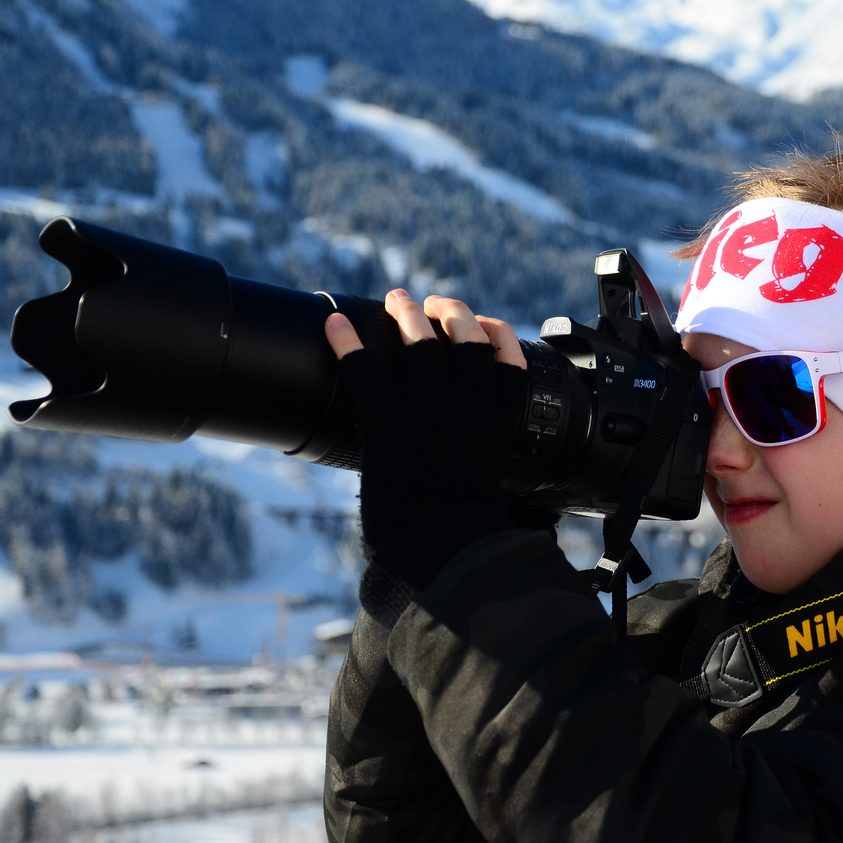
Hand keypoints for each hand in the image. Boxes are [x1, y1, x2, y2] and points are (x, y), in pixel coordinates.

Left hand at [324, 290, 529, 579]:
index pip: (507, 362)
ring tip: (399, 299)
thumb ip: (479, 457)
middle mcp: (467, 407)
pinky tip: (335, 322)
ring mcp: (429, 409)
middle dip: (453, 312)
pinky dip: (347, 341)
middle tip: (436, 302)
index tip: (487, 322)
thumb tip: (472, 457)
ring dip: (410, 315)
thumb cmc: (460, 525)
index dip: (498, 334)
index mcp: (496, 422)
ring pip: (423, 344)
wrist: (439, 543)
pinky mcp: (389, 418)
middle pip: (466, 340)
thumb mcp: (486, 482)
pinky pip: (365, 369)